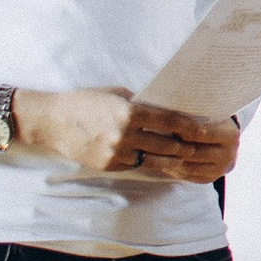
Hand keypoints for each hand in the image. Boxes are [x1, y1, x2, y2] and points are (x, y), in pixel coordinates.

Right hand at [11, 90, 240, 182]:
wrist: (51, 121)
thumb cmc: (86, 102)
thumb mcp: (117, 94)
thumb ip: (144, 104)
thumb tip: (172, 110)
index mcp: (129, 112)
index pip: (171, 123)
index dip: (193, 128)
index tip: (209, 130)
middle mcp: (125, 135)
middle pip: (168, 145)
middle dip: (189, 146)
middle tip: (207, 146)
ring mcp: (116, 153)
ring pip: (157, 160)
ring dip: (175, 158)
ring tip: (191, 155)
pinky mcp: (109, 166)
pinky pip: (138, 165)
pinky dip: (151, 161)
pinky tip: (163, 159)